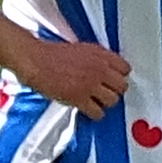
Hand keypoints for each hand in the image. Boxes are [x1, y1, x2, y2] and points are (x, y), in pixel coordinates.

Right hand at [13, 31, 131, 114]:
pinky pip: (98, 112)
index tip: (114, 80)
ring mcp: (90, 84)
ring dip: (106, 103)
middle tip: (107, 92)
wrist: (36, 61)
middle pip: (122, 86)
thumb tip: (106, 69)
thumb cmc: (52, 54)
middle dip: (116, 90)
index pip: (125, 68)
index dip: (120, 76)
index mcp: (100, 54)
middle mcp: (99, 69)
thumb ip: (96, 58)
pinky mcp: (80, 98)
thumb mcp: (81, 49)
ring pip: (112, 100)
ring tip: (98, 102)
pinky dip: (95, 114)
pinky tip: (89, 110)